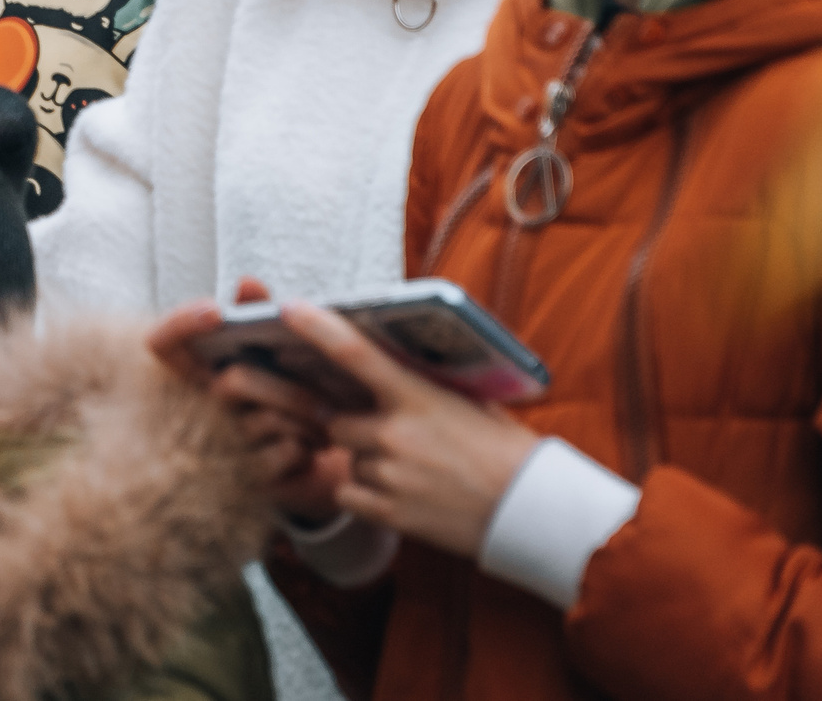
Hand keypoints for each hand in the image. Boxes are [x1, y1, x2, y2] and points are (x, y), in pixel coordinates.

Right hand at [149, 279, 348, 523]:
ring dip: (308, 417)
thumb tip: (246, 282)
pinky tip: (316, 445)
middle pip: (235, 382)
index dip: (182, 323)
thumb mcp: (276, 352)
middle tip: (329, 393)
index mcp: (197, 372)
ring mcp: (218, 445)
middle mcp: (197, 408)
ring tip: (328, 419)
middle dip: (288, 388)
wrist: (314, 453)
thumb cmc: (289, 393)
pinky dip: (310, 445)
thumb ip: (258, 314)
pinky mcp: (245, 479)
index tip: (217, 310)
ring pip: (266, 419)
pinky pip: (284, 452)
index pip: (164, 340)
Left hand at [281, 301, 539, 558]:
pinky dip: (365, 493)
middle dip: (349, 422)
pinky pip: (349, 494)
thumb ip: (422, 385)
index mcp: (417, 397)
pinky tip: (403, 493)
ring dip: (366, 461)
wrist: (533, 512)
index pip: (354, 353)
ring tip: (414, 469)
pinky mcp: (389, 512)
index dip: (316, 328)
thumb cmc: (506, 450)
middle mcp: (395, 433)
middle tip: (384, 430)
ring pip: (348, 459)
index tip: (288, 309)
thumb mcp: (469, 401)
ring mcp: (389, 474)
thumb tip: (388, 363)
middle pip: (336, 419)